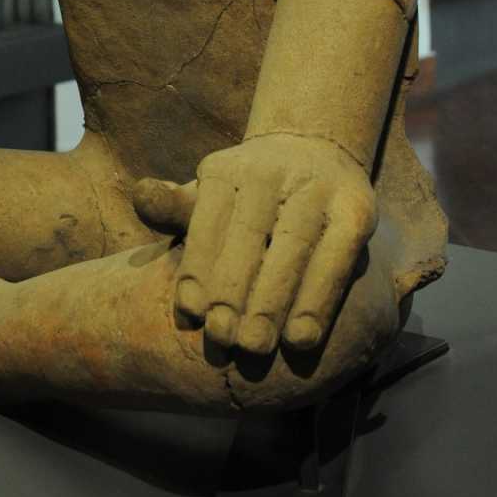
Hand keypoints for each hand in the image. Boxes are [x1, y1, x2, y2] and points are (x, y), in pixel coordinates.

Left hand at [133, 133, 377, 355]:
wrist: (315, 150)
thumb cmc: (247, 193)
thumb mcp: (206, 193)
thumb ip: (174, 205)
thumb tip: (139, 196)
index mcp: (227, 166)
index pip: (208, 215)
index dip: (198, 265)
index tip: (190, 313)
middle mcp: (273, 169)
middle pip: (251, 232)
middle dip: (234, 288)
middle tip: (222, 337)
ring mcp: (318, 187)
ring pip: (293, 246)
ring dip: (274, 300)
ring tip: (256, 346)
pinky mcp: (357, 210)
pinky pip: (336, 260)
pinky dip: (317, 300)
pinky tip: (299, 338)